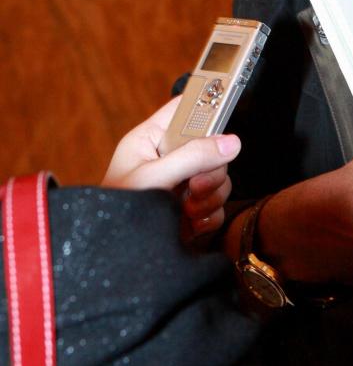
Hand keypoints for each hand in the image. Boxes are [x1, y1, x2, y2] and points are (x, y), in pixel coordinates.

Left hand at [101, 98, 240, 239]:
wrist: (109, 260)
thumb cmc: (114, 213)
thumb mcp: (153, 178)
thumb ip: (192, 156)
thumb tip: (230, 142)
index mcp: (150, 140)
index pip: (183, 108)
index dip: (205, 104)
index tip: (227, 107)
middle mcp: (167, 159)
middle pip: (210, 147)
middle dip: (209, 169)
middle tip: (195, 185)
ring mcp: (180, 186)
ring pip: (218, 176)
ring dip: (210, 195)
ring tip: (188, 209)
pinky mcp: (189, 211)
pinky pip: (216, 204)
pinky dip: (209, 215)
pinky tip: (191, 223)